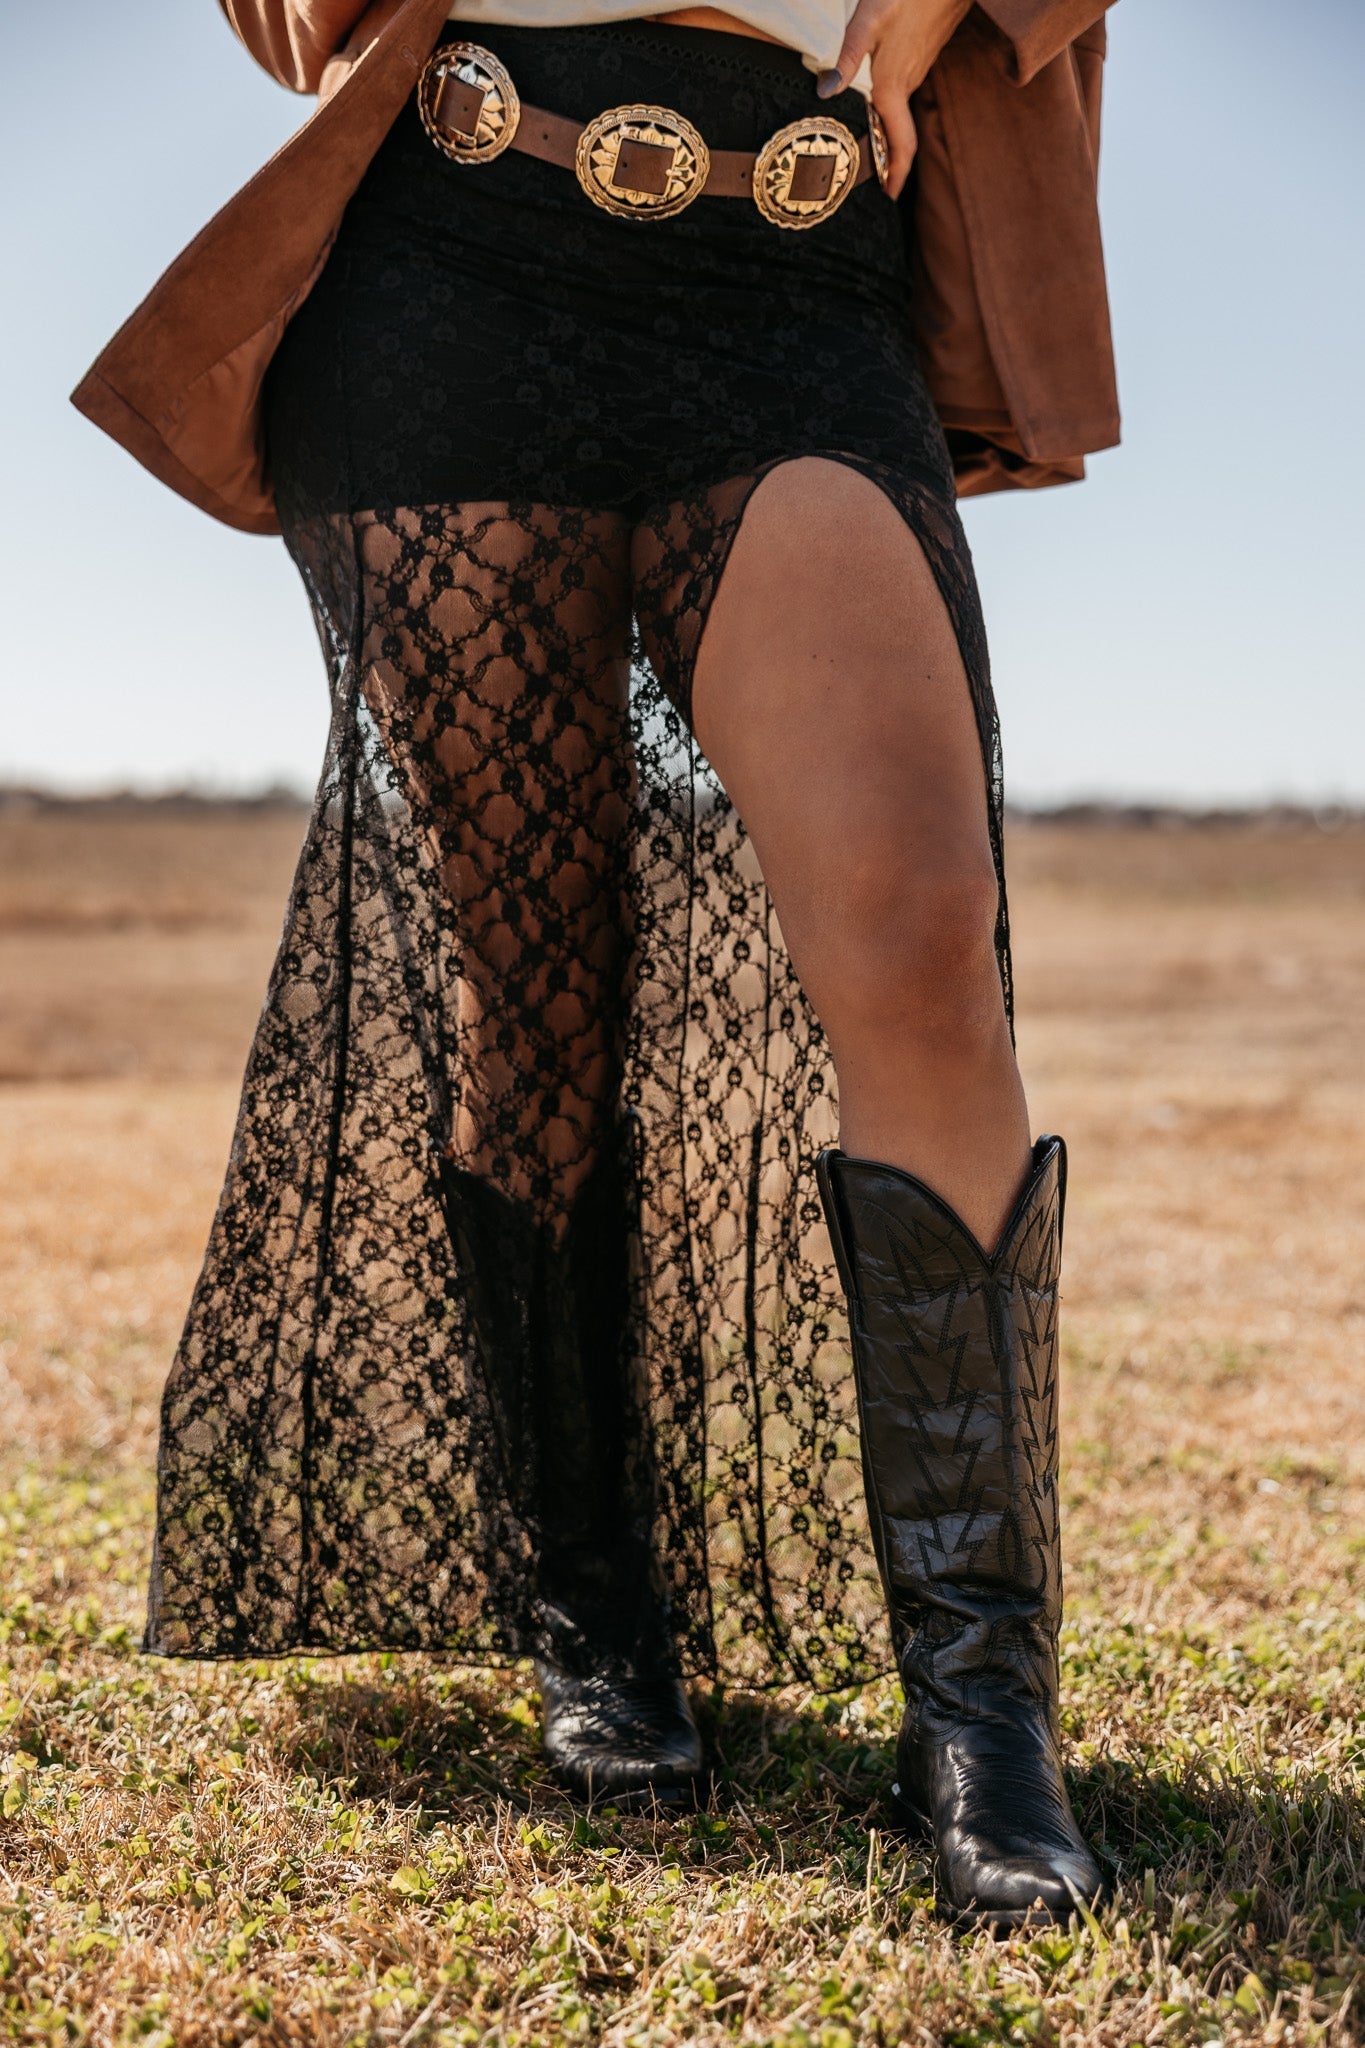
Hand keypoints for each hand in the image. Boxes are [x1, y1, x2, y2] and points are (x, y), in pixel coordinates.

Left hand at [817, 0, 973, 198]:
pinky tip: (877, 106)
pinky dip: (891, 111)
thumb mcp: (867, 21)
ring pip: (900, 114)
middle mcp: (908, 85)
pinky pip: (903, 93)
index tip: (890, 196)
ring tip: (870, 153)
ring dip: (888, 137)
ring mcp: (917, 70)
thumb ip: (847, 58)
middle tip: (873, 183)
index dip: (896, 174)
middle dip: (888, 162)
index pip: (901, 143)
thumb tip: (824, 93)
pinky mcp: (919, 56)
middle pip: (899, 135)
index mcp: (893, 85)